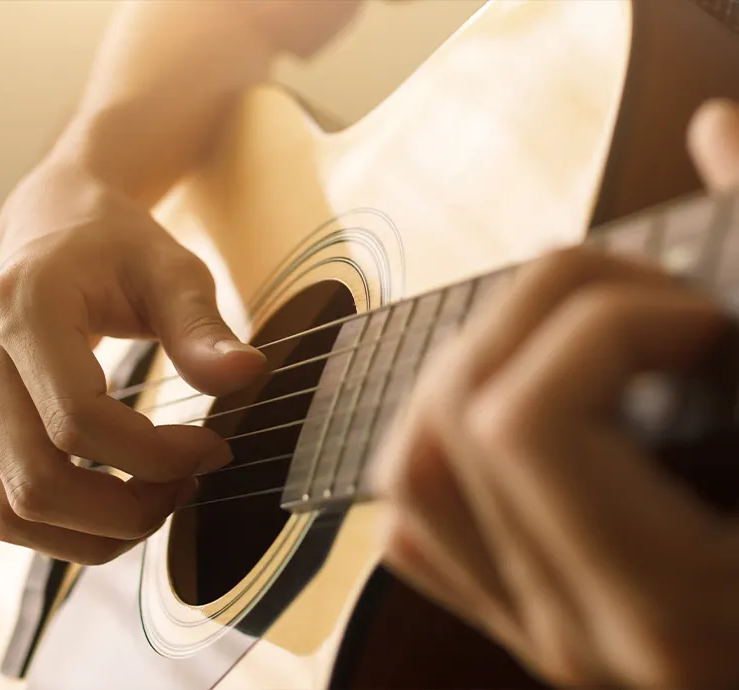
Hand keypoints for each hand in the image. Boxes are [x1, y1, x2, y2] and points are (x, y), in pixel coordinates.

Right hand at [0, 161, 265, 565]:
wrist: (55, 227)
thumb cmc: (118, 246)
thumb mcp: (172, 270)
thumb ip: (203, 326)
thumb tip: (248, 375)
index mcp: (26, 310)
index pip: (78, 420)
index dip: (155, 455)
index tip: (213, 449)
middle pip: (36, 483)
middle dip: (126, 510)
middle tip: (190, 485)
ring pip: (12, 512)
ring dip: (94, 533)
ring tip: (159, 501)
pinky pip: (6, 508)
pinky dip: (66, 530)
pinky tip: (121, 503)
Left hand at [370, 100, 738, 688]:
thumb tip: (715, 131)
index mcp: (672, 610)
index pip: (527, 426)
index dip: (605, 325)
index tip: (699, 319)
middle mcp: (573, 625)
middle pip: (457, 419)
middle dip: (542, 308)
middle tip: (644, 300)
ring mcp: (528, 622)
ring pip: (413, 465)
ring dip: (482, 359)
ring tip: (583, 336)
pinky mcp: (510, 611)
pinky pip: (418, 517)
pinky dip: (446, 435)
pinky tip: (526, 402)